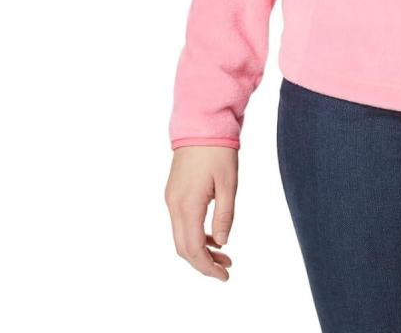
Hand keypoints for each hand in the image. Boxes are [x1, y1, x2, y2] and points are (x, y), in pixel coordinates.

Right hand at [165, 146, 238, 280]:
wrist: (200, 124)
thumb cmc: (218, 151)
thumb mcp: (228, 183)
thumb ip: (225, 215)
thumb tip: (222, 243)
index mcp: (187, 205)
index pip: (193, 249)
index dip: (207, 267)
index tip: (225, 276)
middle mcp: (174, 205)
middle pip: (183, 248)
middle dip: (203, 262)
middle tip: (226, 268)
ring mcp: (171, 199)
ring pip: (181, 236)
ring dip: (200, 249)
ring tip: (225, 255)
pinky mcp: (174, 193)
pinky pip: (182, 222)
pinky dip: (196, 234)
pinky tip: (214, 236)